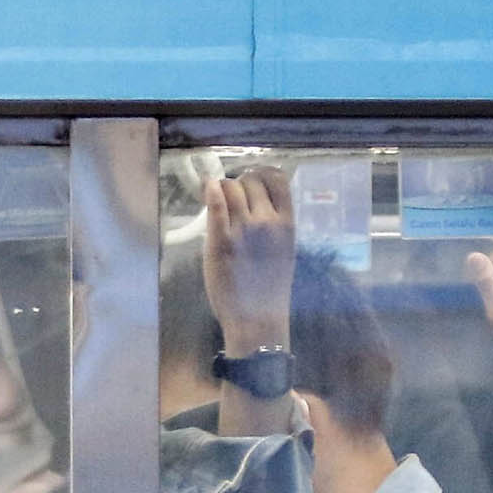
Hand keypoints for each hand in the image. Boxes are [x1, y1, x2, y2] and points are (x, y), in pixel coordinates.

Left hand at [202, 167, 294, 356]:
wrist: (257, 319)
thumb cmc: (269, 289)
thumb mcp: (283, 249)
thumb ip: (273, 224)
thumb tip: (258, 202)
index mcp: (287, 223)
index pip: (278, 179)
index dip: (262, 173)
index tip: (251, 179)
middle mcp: (267, 221)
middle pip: (251, 180)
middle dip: (239, 183)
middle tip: (230, 195)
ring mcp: (244, 230)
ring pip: (231, 187)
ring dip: (222, 188)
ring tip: (216, 197)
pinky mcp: (220, 241)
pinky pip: (215, 204)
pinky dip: (209, 190)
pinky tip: (206, 189)